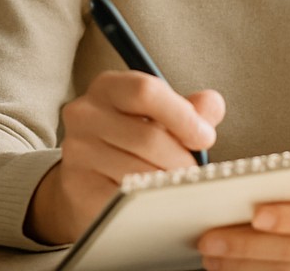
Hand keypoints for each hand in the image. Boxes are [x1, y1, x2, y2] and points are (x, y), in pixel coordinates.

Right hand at [27, 70, 224, 243]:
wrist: (85, 179)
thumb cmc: (129, 142)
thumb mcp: (157, 116)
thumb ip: (188, 109)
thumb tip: (212, 105)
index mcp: (108, 86)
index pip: (146, 91)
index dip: (182, 115)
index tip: (204, 137)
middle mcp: (85, 113)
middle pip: (148, 137)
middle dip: (181, 159)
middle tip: (192, 172)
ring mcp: (77, 151)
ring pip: (139, 172)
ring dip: (167, 184)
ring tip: (173, 186)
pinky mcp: (77, 187)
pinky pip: (124, 199)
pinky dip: (149, 202)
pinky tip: (156, 201)